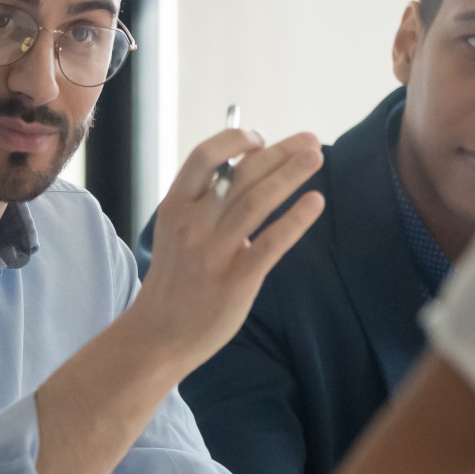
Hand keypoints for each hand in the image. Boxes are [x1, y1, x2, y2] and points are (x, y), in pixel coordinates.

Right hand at [127, 128, 324, 369]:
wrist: (158, 334)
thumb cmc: (175, 278)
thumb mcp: (175, 231)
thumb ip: (205, 202)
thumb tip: (249, 168)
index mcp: (175, 205)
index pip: (204, 156)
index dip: (235, 140)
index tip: (260, 139)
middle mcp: (193, 223)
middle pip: (241, 174)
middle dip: (279, 152)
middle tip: (310, 139)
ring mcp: (214, 252)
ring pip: (257, 201)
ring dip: (290, 174)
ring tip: (316, 156)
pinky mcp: (236, 280)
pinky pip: (271, 243)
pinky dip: (296, 219)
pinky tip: (315, 202)